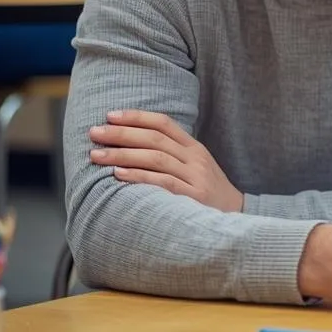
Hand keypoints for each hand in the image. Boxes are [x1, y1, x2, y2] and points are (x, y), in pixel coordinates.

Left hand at [91, 110, 243, 211]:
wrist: (236, 216)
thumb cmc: (206, 192)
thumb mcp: (195, 167)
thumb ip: (170, 154)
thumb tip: (129, 144)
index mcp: (194, 147)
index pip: (164, 123)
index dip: (136, 117)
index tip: (110, 115)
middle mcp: (195, 159)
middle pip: (155, 138)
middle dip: (121, 134)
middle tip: (95, 132)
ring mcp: (195, 177)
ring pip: (155, 158)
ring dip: (122, 154)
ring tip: (97, 155)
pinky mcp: (193, 197)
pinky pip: (162, 183)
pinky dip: (138, 177)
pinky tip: (118, 175)